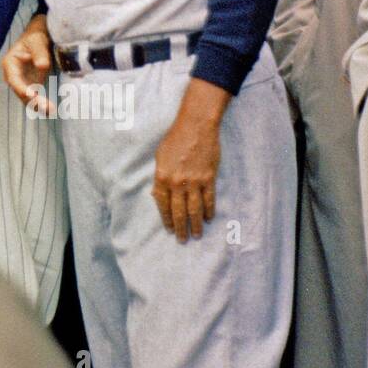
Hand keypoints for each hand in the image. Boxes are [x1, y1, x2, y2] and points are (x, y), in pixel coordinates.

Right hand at [1, 14, 54, 114]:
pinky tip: (51, 111)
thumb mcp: (37, 41)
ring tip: (51, 111)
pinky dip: (42, 104)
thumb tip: (42, 66)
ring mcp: (22, 82)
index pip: (13, 79)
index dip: (21, 88)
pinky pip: (34, 98)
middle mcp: (13, 76)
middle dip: (33, 101)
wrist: (39, 39)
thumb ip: (39, 53)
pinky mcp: (31, 86)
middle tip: (47, 107)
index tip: (31, 94)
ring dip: (38, 106)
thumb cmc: (35, 37)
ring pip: (27, 98)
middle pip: (21, 91)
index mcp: (10, 63)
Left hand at [152, 80, 227, 242]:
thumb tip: (158, 195)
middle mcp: (177, 182)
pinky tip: (209, 218)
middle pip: (179, 211)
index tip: (169, 229)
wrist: (195, 127)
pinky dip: (209, 210)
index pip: (163, 205)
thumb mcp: (160, 157)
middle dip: (180, 228)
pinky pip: (209, 199)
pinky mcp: (208, 178)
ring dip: (196, 224)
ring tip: (197, 235)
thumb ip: (160, 177)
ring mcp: (194, 181)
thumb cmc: (174, 139)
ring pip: (195, 209)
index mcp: (162, 177)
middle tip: (182, 240)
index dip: (166, 219)